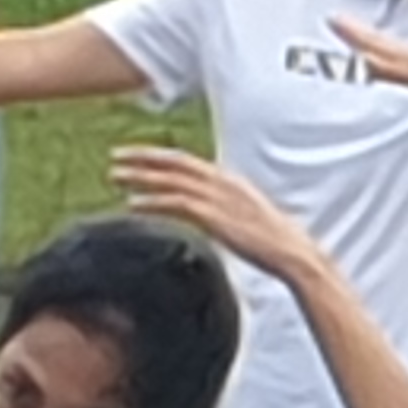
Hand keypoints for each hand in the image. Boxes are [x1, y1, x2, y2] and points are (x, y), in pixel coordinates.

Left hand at [113, 145, 329, 289]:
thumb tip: (208, 214)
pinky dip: (152, 201)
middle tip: (115, 156)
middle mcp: (222, 182)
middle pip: (174, 162)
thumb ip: (225, 209)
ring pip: (170, 180)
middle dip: (142, 157)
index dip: (158, 155)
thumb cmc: (272, 241)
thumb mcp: (246, 216)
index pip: (186, 160)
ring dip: (140, 177)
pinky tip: (132, 204)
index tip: (134, 154)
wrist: (292, 253)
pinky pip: (176, 204)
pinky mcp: (214, 217)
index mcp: (229, 179)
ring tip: (114, 177)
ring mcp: (218, 198)